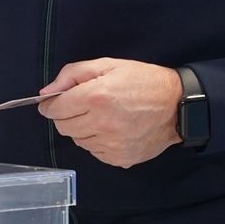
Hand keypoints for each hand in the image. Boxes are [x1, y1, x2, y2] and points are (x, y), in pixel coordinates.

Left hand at [40, 58, 184, 168]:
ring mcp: (112, 144)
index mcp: (96, 97)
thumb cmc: (143, 81)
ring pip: (78, 141)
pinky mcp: (120, 158)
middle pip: (63, 127)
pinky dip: (97, 141)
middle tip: (82, 106)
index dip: (51, 105)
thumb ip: (72, 74)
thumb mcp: (108, 65)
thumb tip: (46, 93)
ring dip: (83, 129)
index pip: (54, 109)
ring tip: (102, 116)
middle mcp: (102, 124)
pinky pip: (94, 152)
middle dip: (66, 116)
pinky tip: (112, 129)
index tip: (55, 102)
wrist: (178, 105)